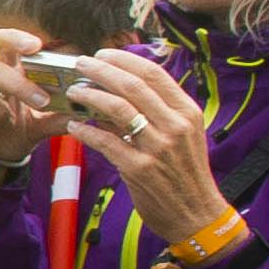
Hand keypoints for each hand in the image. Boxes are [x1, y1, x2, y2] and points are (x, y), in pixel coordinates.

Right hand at [0, 27, 63, 178]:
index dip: (16, 39)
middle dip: (19, 84)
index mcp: (1, 73)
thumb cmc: (9, 136)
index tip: (36, 46)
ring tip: (6, 122)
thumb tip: (84, 110)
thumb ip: (58, 117)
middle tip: (41, 101)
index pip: (3, 42)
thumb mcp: (38, 127)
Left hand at [61, 48, 234, 247]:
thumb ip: (158, 113)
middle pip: (132, 85)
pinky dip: (85, 131)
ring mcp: (158, 147)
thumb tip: (120, 90)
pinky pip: (105, 142)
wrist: (197, 215)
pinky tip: (73, 125)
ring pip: (117, 109)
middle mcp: (175, 126)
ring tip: (72, 91)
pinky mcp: (139, 168)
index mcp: (187, 112)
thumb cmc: (185, 173)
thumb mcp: (183, 136)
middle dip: (100, 70)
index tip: (102, 54)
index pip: (154, 74)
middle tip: (79, 64)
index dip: (124, 60)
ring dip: (89, 96)